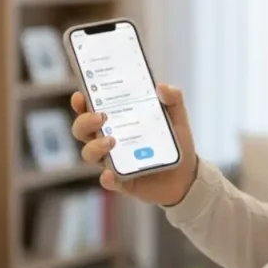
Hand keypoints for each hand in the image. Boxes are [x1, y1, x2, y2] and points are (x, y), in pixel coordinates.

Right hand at [70, 84, 197, 206]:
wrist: (187, 174)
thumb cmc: (175, 142)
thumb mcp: (177, 117)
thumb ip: (173, 99)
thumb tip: (161, 86)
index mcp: (116, 120)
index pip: (90, 108)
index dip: (81, 102)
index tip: (81, 95)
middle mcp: (108, 139)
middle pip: (82, 130)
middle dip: (85, 121)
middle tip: (101, 117)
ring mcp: (113, 161)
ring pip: (89, 154)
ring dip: (95, 146)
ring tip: (111, 141)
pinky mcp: (122, 181)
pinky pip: (108, 181)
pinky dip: (107, 178)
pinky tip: (111, 173)